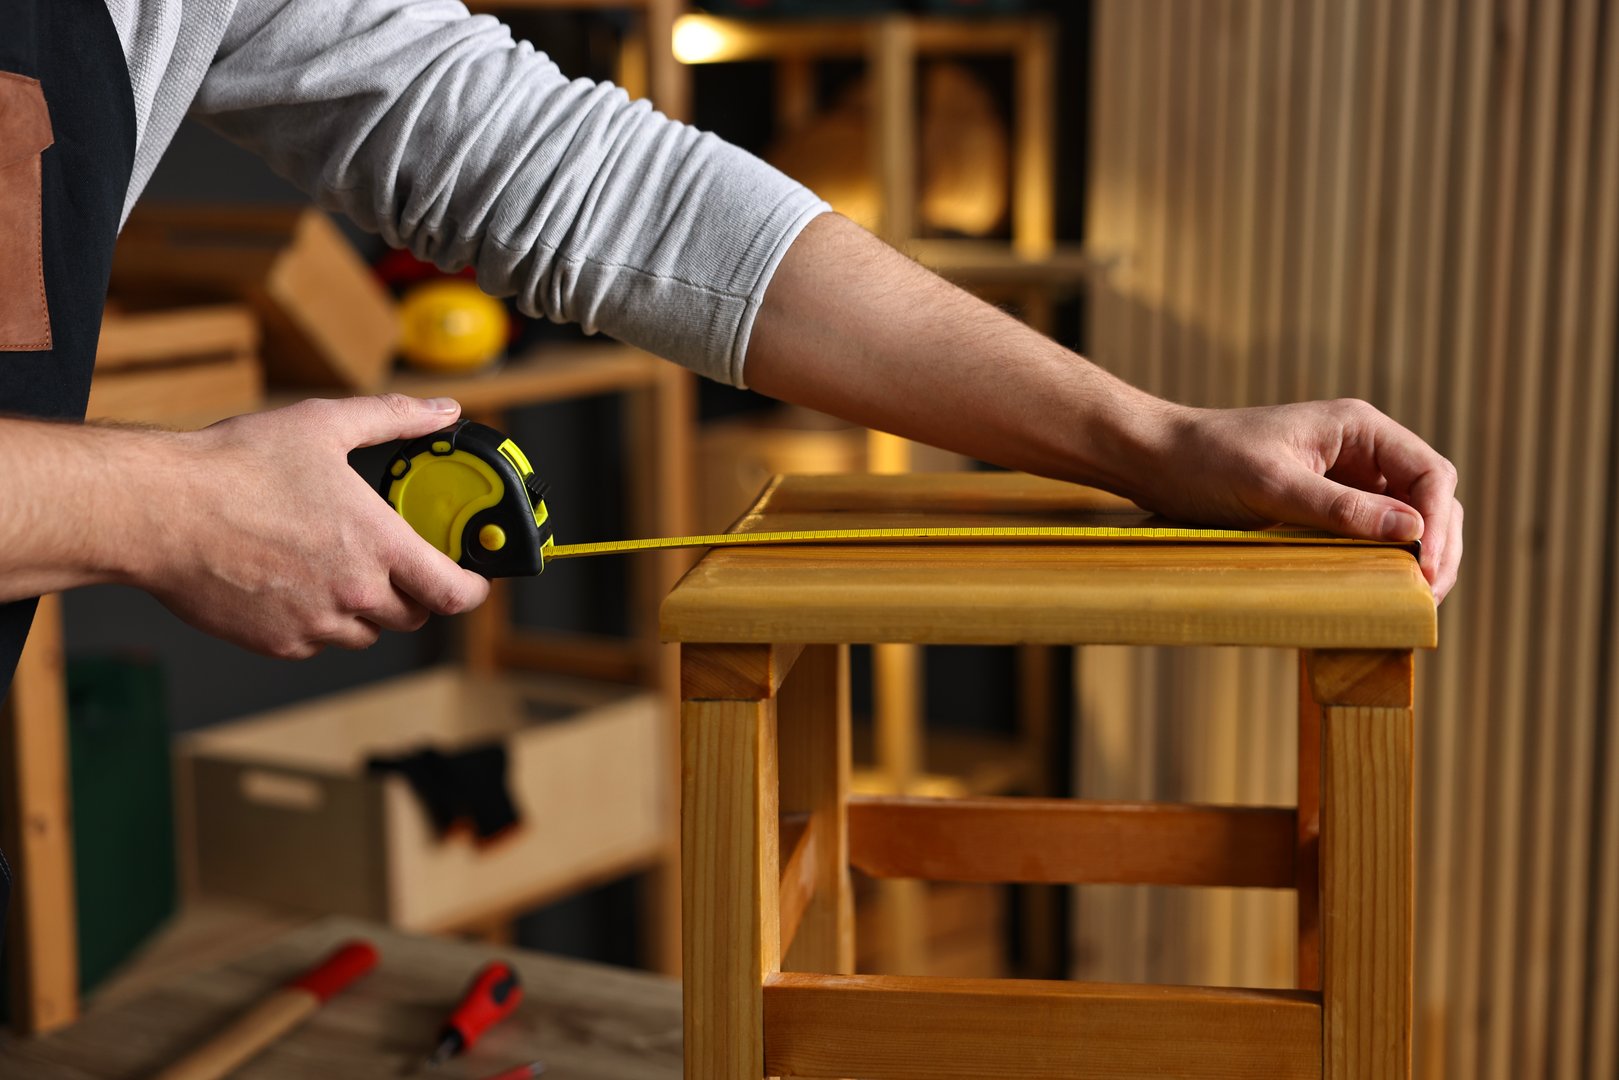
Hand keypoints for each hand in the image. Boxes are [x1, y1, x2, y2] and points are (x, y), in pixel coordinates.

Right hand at [136, 394, 489, 657]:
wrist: (160, 512)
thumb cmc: (234, 467)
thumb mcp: (325, 424)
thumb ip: (394, 419)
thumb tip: (442, 411)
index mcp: (378, 545)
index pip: (454, 593)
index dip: (473, 588)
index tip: (472, 577)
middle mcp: (355, 593)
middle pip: (414, 614)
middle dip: (415, 591)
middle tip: (397, 561)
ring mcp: (316, 624)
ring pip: (367, 632)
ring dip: (366, 607)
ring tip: (336, 565)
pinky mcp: (279, 642)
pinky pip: (319, 641)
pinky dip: (319, 619)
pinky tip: (294, 581)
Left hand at [1125, 398, 1461, 601]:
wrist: (1156, 460)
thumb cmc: (1208, 462)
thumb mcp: (1273, 486)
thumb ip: (1341, 508)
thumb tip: (1413, 531)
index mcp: (1358, 428)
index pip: (1429, 473)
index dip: (1437, 523)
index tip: (1425, 569)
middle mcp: (1360, 450)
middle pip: (1427, 498)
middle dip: (1437, 546)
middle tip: (1427, 598)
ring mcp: (1344, 478)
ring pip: (1404, 519)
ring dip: (1416, 557)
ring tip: (1413, 602)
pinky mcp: (1322, 505)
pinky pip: (1368, 533)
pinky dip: (1382, 560)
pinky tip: (1380, 590)